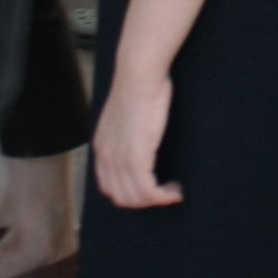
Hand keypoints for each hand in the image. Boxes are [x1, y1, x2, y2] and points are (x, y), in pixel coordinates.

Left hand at [91, 68, 180, 209]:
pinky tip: (176, 191)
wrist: (138, 76)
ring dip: (157, 200)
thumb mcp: (123, 115)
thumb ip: (126, 132)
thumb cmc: (138, 87)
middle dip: (145, 201)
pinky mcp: (136, 158)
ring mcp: (119, 160)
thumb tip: (140, 140)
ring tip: (173, 191)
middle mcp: (106, 158)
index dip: (131, 193)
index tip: (151, 187)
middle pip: (122, 197)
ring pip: (135, 198)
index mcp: (101, 147)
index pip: (109, 186)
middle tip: (165, 192)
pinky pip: (148, 191)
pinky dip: (164, 196)